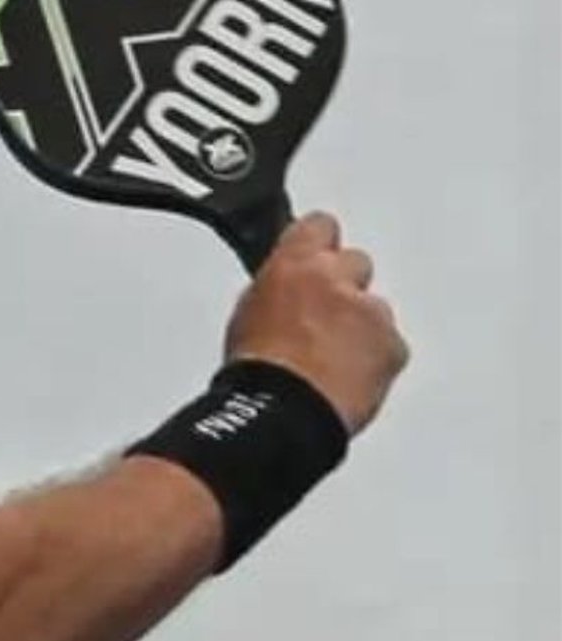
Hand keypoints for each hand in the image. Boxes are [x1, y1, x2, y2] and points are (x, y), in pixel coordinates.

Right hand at [223, 212, 409, 435]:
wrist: (285, 413)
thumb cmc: (258, 373)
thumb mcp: (246, 315)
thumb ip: (276, 289)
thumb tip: (284, 292)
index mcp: (296, 264)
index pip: (319, 226)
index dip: (317, 242)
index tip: (316, 256)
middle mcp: (339, 279)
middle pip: (355, 263)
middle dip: (344, 286)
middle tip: (323, 318)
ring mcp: (371, 312)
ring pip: (375, 308)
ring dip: (360, 326)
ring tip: (332, 360)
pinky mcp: (394, 346)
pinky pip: (390, 345)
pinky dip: (376, 359)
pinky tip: (349, 379)